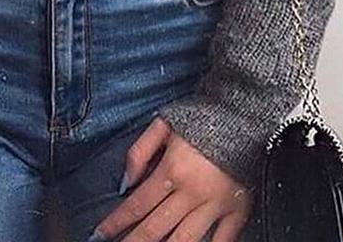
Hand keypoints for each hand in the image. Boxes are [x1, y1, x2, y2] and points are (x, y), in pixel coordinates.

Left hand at [89, 117, 252, 241]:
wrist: (242, 112)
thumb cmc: (200, 116)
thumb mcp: (163, 124)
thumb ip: (140, 152)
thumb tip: (126, 181)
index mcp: (172, 169)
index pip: (137, 204)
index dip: (116, 222)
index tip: (100, 235)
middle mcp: (193, 192)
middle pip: (156, 228)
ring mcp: (216, 204)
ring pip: (185, 240)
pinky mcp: (239, 208)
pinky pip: (224, 240)